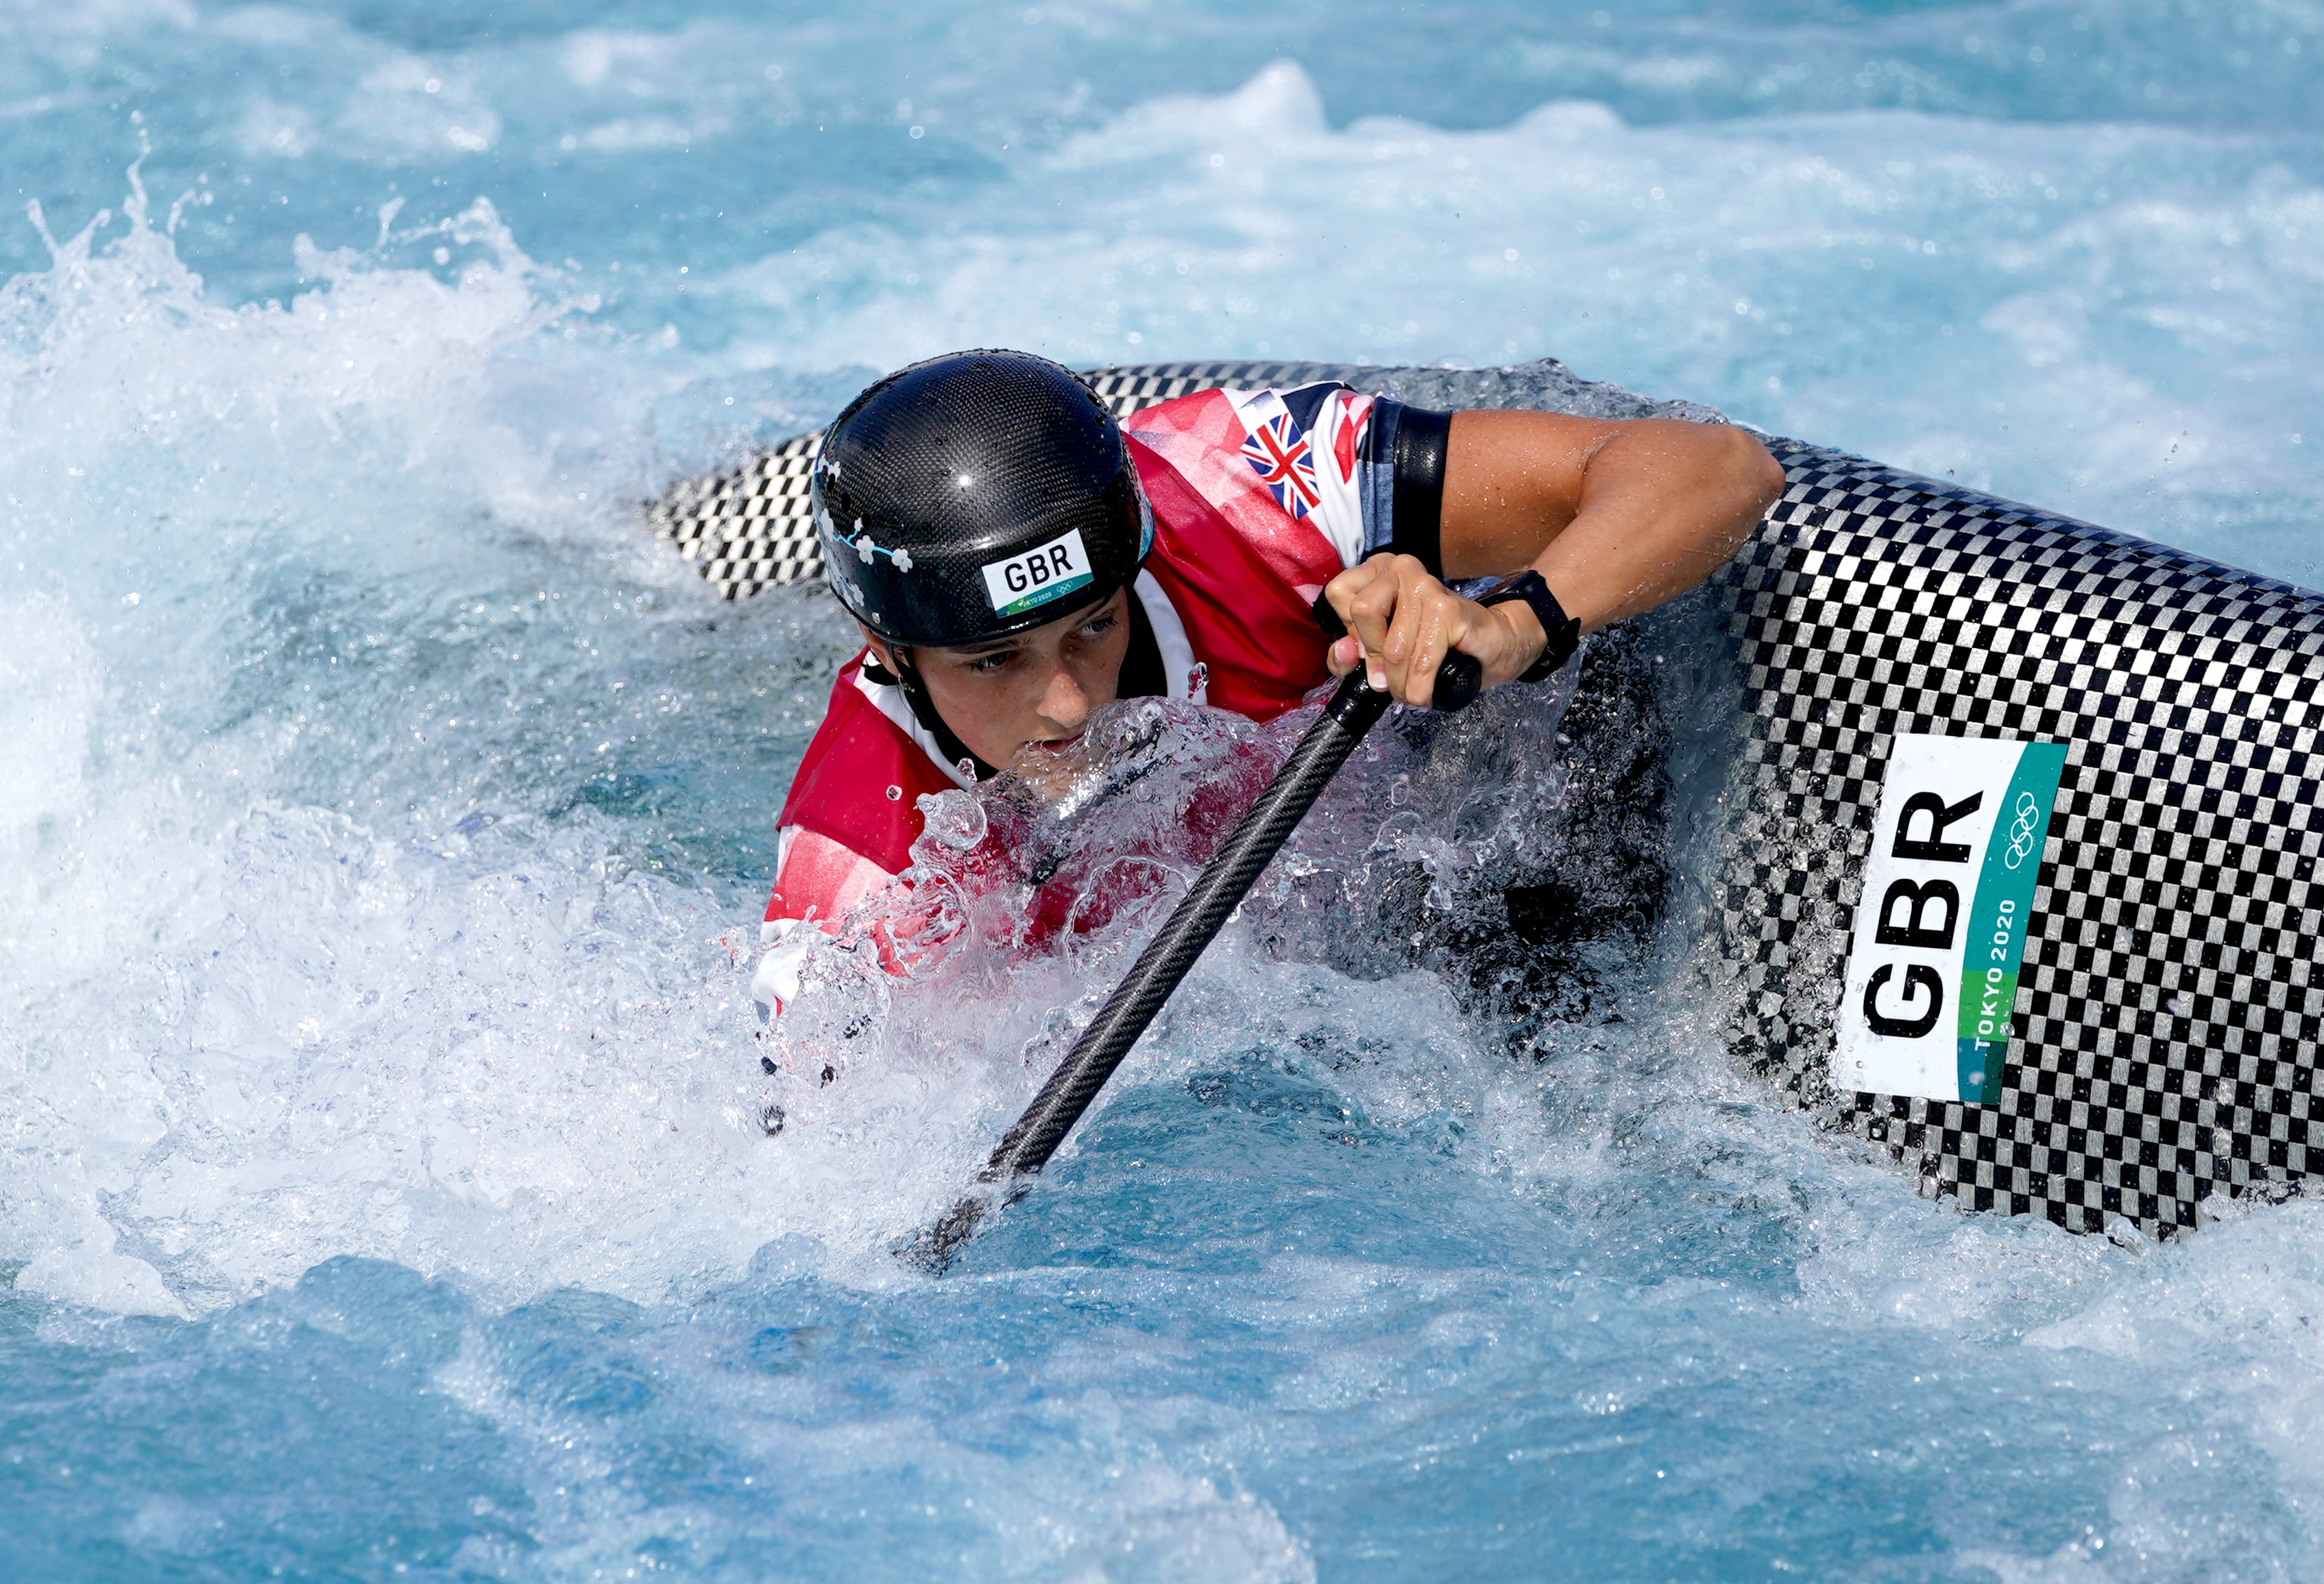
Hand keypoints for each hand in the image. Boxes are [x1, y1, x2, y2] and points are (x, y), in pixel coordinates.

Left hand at [1321, 553, 1548, 708]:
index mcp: (1379, 568)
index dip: (1350, 631)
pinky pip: (1421, 661)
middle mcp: (1402, 567)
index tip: (1370, 650)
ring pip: (1393, 648)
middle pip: (1362, 612)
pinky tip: (1425, 695)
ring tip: (1410, 693)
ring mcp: (1426, 585)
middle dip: (1375, 658)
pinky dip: (1420, 689)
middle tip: (1389, 677)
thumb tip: (1344, 654)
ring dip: (1400, 685)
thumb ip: (1351, 652)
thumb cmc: (1436, 644)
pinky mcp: (1448, 609)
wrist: (1495, 643)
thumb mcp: (1382, 649)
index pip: (1338, 594)